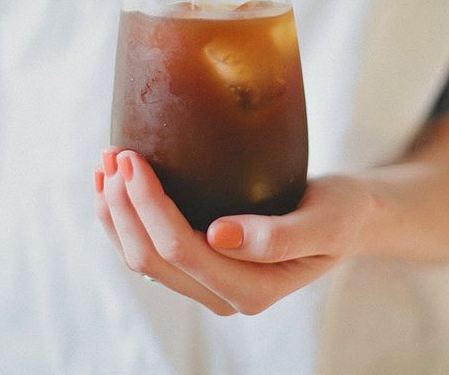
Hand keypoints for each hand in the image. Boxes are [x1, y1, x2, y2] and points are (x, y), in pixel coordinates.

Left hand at [94, 147, 375, 315]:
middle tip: (113, 153)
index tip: (133, 157)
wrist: (343, 219)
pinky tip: (115, 185)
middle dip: (123, 206)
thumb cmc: (339, 215)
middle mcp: (223, 293)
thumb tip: (218, 236)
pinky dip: (124, 218)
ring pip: (140, 258)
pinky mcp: (200, 263)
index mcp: (253, 289)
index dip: (149, 206)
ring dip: (115, 213)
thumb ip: (278, 237)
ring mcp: (207, 281)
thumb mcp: (326, 223)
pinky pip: (148, 248)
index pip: (183, 250)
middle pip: (151, 257)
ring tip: (105, 163)